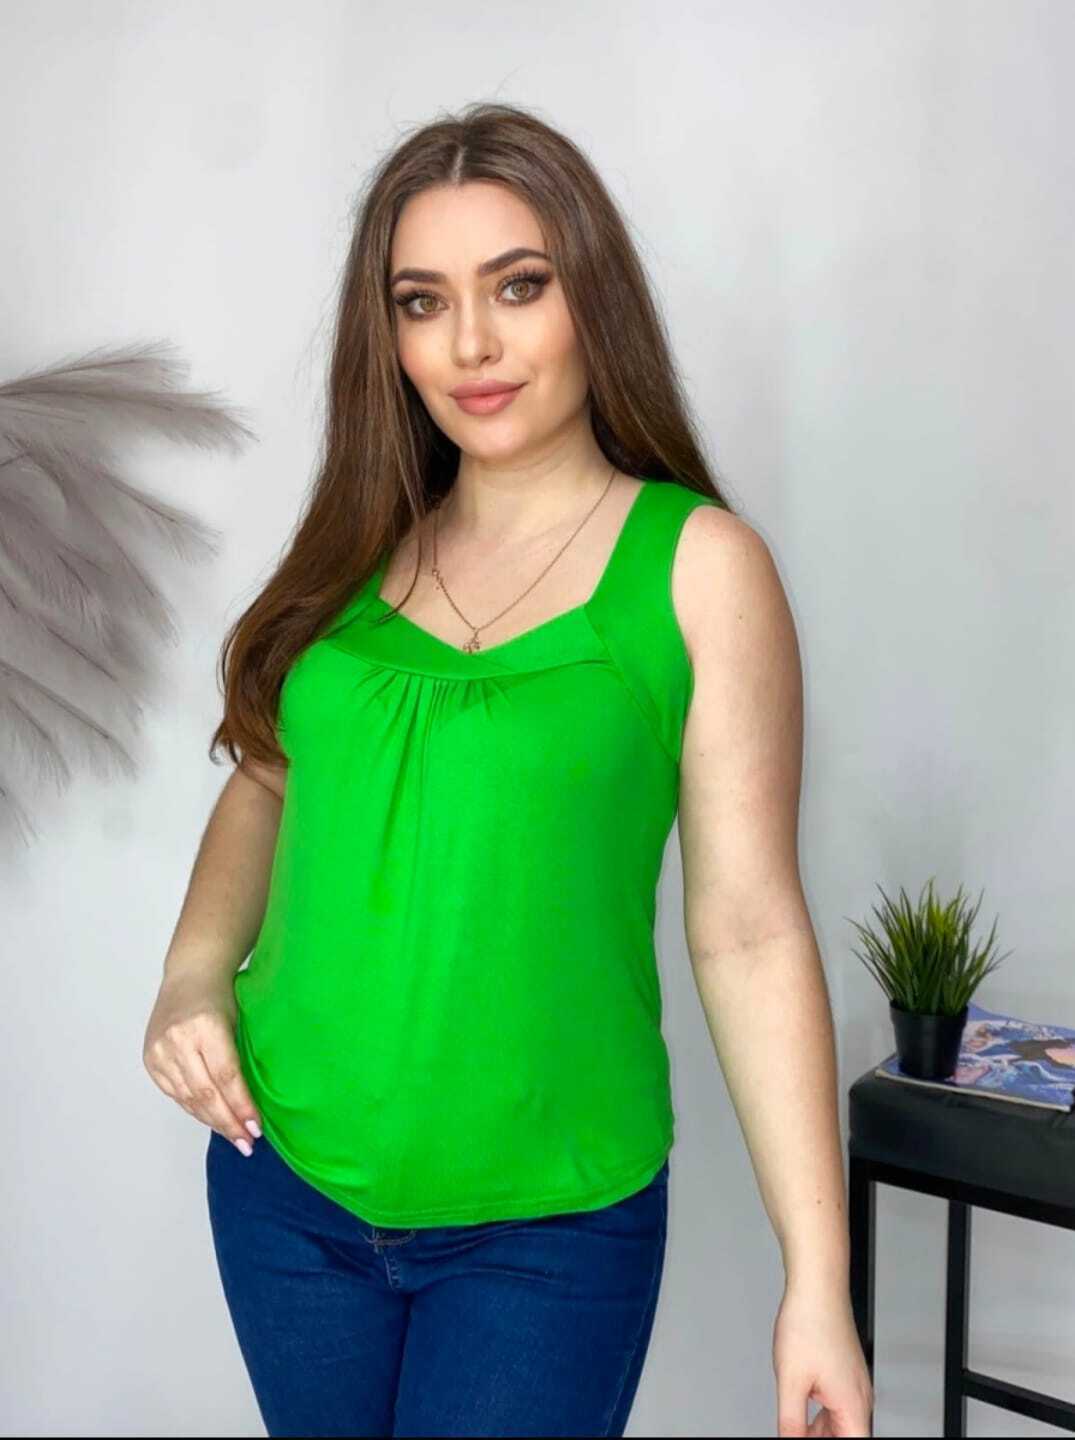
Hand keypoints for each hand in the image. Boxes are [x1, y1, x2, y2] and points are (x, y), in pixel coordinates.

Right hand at [142, 970, 262, 1154]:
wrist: (189, 976)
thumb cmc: (222, 997)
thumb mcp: (238, 1021)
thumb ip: (239, 1059)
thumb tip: (250, 1105)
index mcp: (204, 1026)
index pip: (225, 1076)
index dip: (241, 1105)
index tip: (256, 1127)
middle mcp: (178, 1039)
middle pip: (205, 1092)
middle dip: (228, 1122)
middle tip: (247, 1142)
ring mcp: (160, 1051)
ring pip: (188, 1098)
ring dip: (212, 1121)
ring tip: (234, 1137)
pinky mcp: (150, 1060)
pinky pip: (175, 1094)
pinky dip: (194, 1109)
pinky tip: (212, 1119)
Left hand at [772, 1276, 873, 1435]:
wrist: (817, 1287)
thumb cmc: (809, 1322)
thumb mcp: (790, 1380)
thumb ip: (791, 1422)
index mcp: (852, 1405)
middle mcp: (859, 1396)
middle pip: (847, 1436)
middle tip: (797, 1437)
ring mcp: (852, 1383)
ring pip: (841, 1424)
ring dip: (820, 1434)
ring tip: (795, 1432)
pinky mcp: (844, 1372)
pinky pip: (836, 1406)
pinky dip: (821, 1417)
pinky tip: (802, 1417)